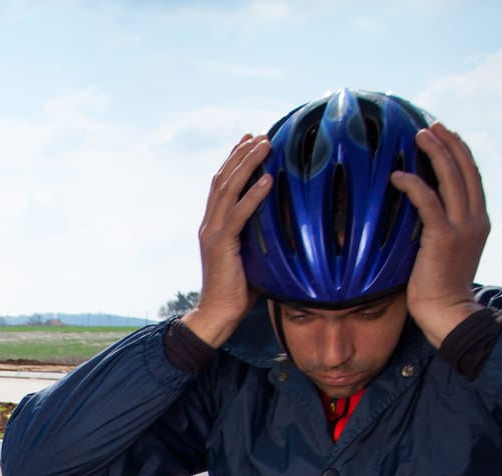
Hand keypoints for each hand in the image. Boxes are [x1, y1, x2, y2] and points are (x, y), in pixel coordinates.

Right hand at [183, 134, 271, 347]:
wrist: (217, 314)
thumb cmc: (238, 292)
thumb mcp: (254, 257)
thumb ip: (264, 238)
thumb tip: (292, 227)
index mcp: (213, 226)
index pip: (221, 185)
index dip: (234, 161)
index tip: (249, 141)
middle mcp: (209, 224)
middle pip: (222, 179)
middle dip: (241, 154)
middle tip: (260, 135)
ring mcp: (212, 233)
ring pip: (228, 189)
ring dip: (247, 164)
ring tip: (264, 145)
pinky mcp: (220, 245)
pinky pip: (238, 214)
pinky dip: (253, 194)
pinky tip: (268, 179)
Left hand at [390, 122, 488, 345]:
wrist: (448, 314)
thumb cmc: (440, 289)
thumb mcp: (447, 252)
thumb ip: (441, 229)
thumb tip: (419, 214)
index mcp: (479, 221)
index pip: (472, 177)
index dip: (459, 153)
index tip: (444, 136)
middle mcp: (475, 220)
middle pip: (465, 169)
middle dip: (448, 143)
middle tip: (431, 126)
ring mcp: (462, 228)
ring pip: (451, 178)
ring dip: (435, 153)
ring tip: (419, 136)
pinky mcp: (443, 238)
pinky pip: (428, 202)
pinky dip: (413, 185)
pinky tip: (397, 175)